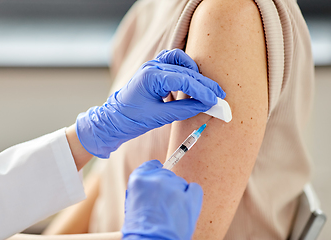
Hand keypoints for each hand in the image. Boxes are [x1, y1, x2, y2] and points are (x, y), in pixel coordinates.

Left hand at [76, 49, 225, 157]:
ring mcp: (152, 66)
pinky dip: (184, 71)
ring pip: (180, 61)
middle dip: (204, 84)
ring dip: (195, 73)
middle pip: (186, 70)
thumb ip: (184, 109)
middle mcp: (152, 67)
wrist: (114, 119)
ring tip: (206, 88)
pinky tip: (189, 85)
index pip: (184, 80)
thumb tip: (205, 105)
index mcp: (151, 77)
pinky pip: (173, 63)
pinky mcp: (154, 70)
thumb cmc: (132, 119)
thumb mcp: (159, 117)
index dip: (202, 91)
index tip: (215, 100)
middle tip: (219, 95)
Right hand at [122, 160, 202, 239]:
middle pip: (166, 174)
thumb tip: (152, 185)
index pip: (150, 166)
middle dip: (166, 186)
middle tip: (164, 204)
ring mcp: (174, 188)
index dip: (155, 170)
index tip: (158, 173)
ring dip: (177, 193)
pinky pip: (194, 188)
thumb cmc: (140, 231)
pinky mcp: (189, 198)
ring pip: (180, 182)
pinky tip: (185, 206)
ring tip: (172, 212)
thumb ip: (143, 190)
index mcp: (139, 181)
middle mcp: (156, 180)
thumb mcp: (132, 205)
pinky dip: (192, 195)